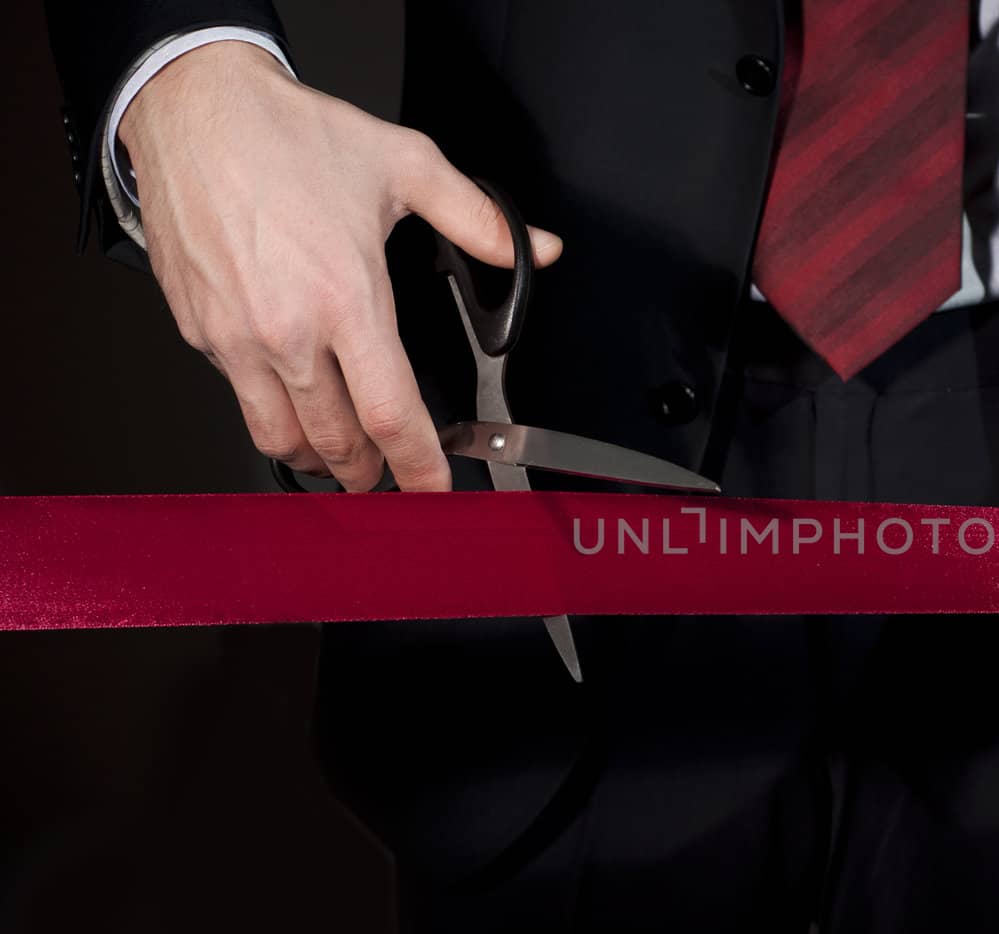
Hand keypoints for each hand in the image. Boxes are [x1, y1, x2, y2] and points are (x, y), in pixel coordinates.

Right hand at [121, 41, 562, 491]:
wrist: (193, 109)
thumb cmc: (286, 135)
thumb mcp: (404, 165)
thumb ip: (478, 219)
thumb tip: (538, 249)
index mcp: (348, 298)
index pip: (393, 415)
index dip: (419, 468)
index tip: (434, 491)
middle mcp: (289, 329)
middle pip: (338, 443)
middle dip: (370, 473)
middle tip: (387, 476)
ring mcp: (237, 337)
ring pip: (282, 437)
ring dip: (318, 459)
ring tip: (341, 457)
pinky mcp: (199, 332)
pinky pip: (241, 398)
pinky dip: (273, 414)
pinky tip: (293, 399)